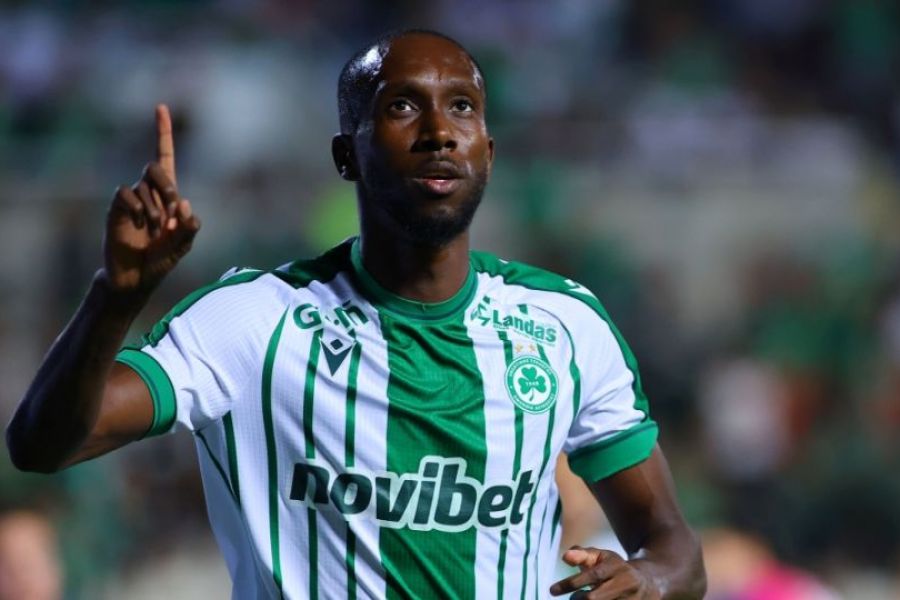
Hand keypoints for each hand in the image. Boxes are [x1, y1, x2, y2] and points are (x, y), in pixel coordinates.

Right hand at [103, 104, 199, 292]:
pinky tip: (140, 224)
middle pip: (156, 167)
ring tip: (157, 228)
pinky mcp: (115, 209)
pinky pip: (125, 194)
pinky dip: (138, 208)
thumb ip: (190, 227)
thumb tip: (185, 203)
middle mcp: (148, 193)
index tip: (160, 107)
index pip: (165, 158)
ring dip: (156, 207)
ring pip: (145, 185)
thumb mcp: (183, 245)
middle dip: (168, 186)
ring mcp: (131, 200)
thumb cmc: (161, 259)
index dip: (162, 133)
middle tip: (174, 210)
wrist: (136, 278)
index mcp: (167, 196)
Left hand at [550, 546, 660, 598]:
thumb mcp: (601, 558)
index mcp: (616, 566)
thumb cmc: (615, 568)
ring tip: (582, 599)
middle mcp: (626, 583)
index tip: (552, 591)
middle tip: (572, 598)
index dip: (571, 583)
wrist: (649, 583)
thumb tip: (565, 556)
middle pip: (594, 599)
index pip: (592, 575)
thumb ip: (582, 555)